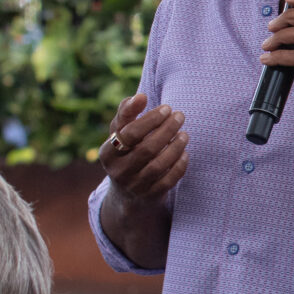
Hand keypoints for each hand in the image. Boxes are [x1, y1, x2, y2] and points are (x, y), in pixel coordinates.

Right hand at [99, 94, 187, 209]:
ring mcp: (134, 186)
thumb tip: (140, 97)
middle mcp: (118, 171)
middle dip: (167, 130)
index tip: (167, 107)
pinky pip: (168, 181)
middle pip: (146, 149)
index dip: (150, 119)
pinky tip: (185, 153)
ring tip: (185, 134)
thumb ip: (127, 112)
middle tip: (180, 116)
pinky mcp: (150, 196)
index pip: (130, 133)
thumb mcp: (120, 133)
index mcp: (108, 152)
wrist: (127, 193)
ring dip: (175, 147)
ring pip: (158, 165)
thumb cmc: (126, 152)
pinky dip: (179, 166)